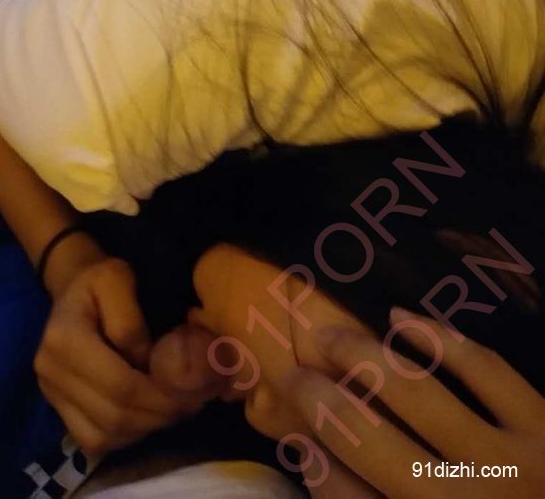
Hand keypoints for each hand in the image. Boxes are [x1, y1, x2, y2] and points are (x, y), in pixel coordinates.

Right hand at [34, 254, 213, 455]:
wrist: (71, 286)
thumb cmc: (99, 279)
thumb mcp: (118, 280)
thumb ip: (130, 323)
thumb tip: (146, 366)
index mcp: (64, 339)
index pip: (119, 385)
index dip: (159, 397)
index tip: (192, 393)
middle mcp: (50, 372)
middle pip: (112, 416)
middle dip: (158, 416)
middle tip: (192, 405)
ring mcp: (50, 393)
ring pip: (102, 436)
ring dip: (143, 430)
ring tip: (174, 411)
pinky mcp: (57, 406)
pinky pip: (93, 440)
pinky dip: (124, 436)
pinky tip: (147, 416)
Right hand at [271, 308, 544, 497]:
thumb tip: (314, 456)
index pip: (348, 487)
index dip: (308, 445)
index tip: (283, 404)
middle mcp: (469, 498)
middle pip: (371, 437)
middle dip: (321, 398)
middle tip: (292, 367)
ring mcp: (515, 459)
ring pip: (419, 392)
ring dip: (365, 357)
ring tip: (330, 334)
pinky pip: (484, 368)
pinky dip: (437, 337)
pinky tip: (402, 319)